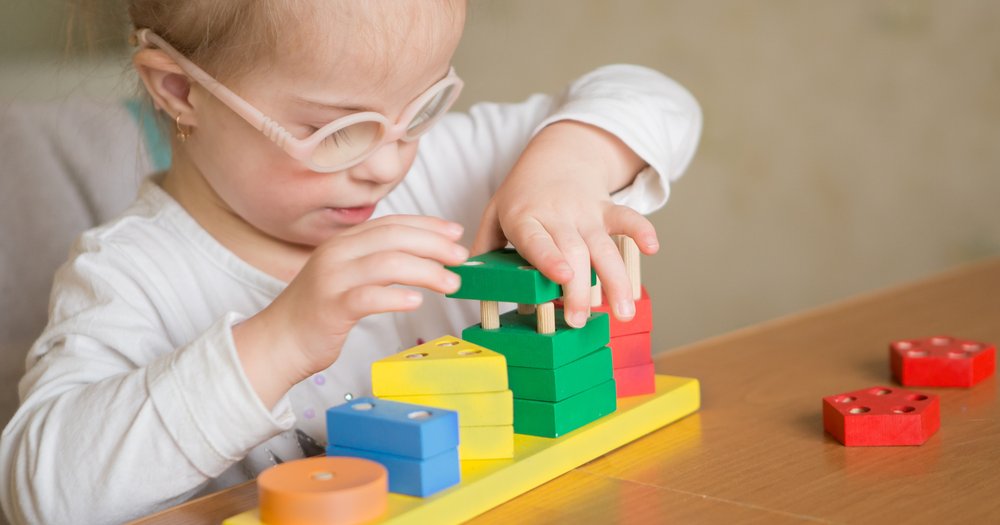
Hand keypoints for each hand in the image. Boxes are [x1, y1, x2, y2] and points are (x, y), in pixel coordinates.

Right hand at [234, 215, 467, 406]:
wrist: (277, 343)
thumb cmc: (318, 313)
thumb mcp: (346, 277)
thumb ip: (374, 262)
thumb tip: (420, 256)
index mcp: (343, 243)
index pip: (392, 224)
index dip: (427, 225)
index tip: (456, 232)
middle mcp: (337, 254)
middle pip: (394, 238)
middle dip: (434, 244)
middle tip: (462, 257)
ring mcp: (332, 279)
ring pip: (387, 264)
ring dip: (425, 271)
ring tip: (451, 283)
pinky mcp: (330, 308)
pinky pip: (368, 297)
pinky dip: (395, 297)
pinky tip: (416, 301)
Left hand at [472, 121, 658, 327]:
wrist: (557, 154)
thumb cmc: (521, 195)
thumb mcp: (495, 214)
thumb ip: (485, 247)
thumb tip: (468, 283)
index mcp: (525, 217)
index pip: (537, 240)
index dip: (550, 258)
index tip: (562, 276)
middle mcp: (557, 215)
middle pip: (574, 252)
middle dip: (580, 288)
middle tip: (581, 321)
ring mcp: (585, 213)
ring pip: (603, 246)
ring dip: (616, 280)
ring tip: (623, 312)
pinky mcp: (606, 210)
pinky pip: (626, 218)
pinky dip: (641, 230)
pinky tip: (653, 248)